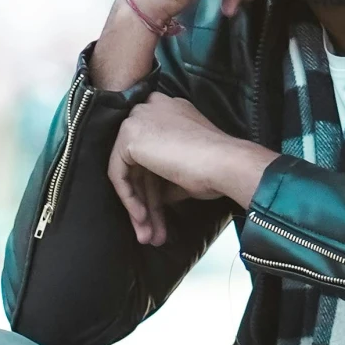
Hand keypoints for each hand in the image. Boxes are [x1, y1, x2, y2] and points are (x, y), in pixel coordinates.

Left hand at [109, 93, 273, 247]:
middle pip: (140, 164)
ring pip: (130, 171)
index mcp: (171, 111)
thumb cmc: (217, 166)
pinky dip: (129, 198)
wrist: (224, 163)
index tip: (157, 211)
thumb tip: (152, 197)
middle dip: (146, 201)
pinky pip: (120, 173)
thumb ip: (164, 175)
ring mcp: (140, 119)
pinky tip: (142, 218)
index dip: (153, 186)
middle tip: (152, 228)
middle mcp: (153, 109)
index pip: (153, 151)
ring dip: (140, 206)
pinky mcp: (130, 135)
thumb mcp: (185, 169)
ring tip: (149, 235)